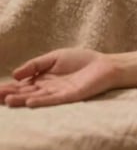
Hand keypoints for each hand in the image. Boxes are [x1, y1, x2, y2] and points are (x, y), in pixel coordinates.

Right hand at [0, 48, 119, 107]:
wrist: (104, 65)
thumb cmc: (81, 60)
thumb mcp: (55, 57)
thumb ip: (36, 64)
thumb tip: (15, 74)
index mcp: (43, 79)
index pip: (22, 84)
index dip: (10, 86)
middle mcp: (47, 88)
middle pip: (26, 92)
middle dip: (11, 94)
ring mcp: (57, 94)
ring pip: (36, 98)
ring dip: (21, 99)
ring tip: (8, 100)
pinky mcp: (68, 97)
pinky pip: (52, 100)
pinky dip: (40, 101)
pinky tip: (29, 101)